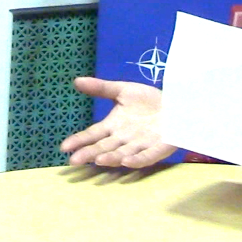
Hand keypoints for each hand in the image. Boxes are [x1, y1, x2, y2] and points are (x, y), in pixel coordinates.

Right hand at [59, 77, 176, 167]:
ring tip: (98, 160)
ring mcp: (141, 145)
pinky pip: (146, 156)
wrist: (177, 102)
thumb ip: (101, 88)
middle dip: (89, 154)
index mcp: (114, 126)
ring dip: (111, 158)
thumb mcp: (122, 90)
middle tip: (74, 161)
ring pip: (122, 154)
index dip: (79, 141)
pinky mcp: (158, 148)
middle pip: (104, 148)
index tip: (64, 147)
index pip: (93, 134)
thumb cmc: (148, 100)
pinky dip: (136, 160)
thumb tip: (76, 81)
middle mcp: (124, 139)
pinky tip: (126, 161)